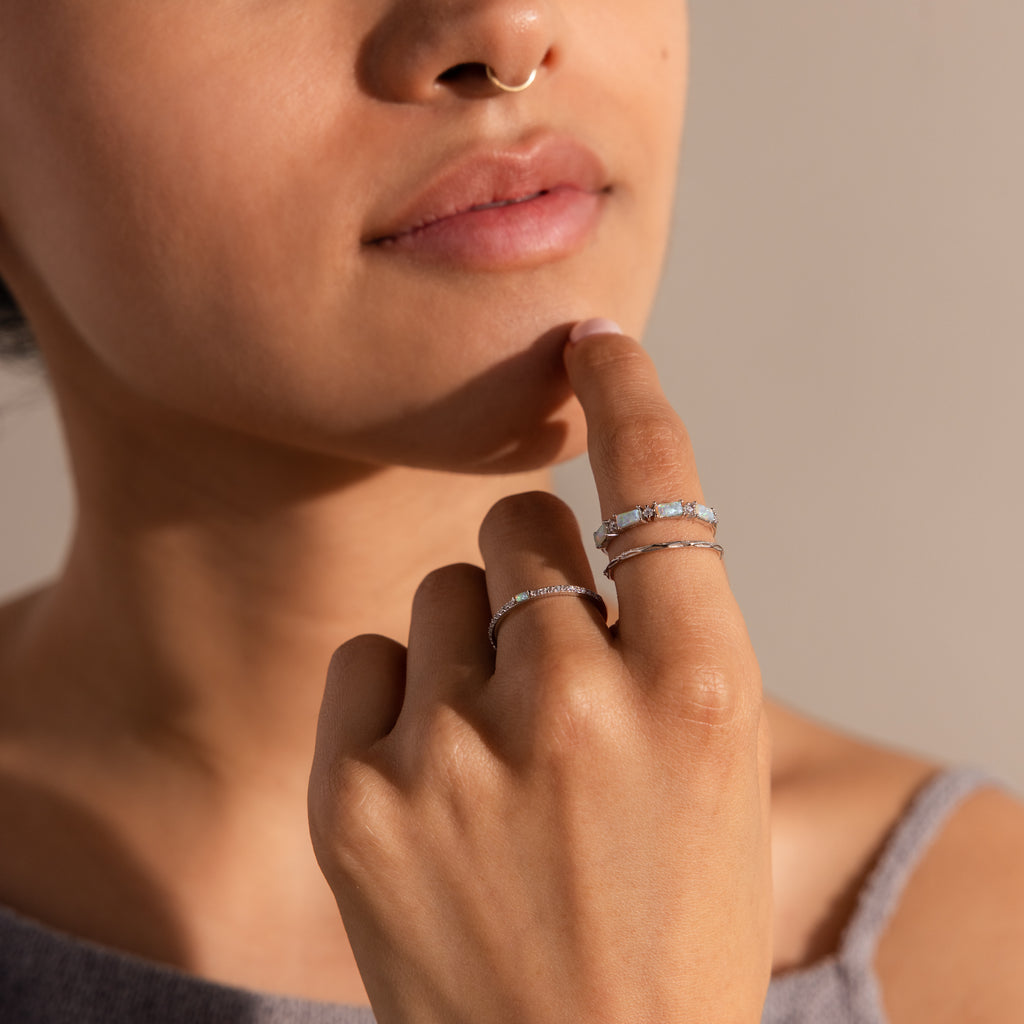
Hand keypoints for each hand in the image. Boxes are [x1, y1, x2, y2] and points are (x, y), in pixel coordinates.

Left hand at [308, 324, 771, 1023]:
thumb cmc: (669, 916)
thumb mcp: (714, 766)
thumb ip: (658, 637)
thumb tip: (577, 528)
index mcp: (701, 693)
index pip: (659, 488)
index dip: (627, 396)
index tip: (592, 342)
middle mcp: (577, 704)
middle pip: (522, 528)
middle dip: (536, 574)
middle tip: (553, 671)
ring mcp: (456, 748)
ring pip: (443, 591)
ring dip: (471, 643)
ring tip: (498, 758)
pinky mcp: (355, 794)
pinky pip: (370, 658)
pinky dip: (400, 697)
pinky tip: (432, 785)